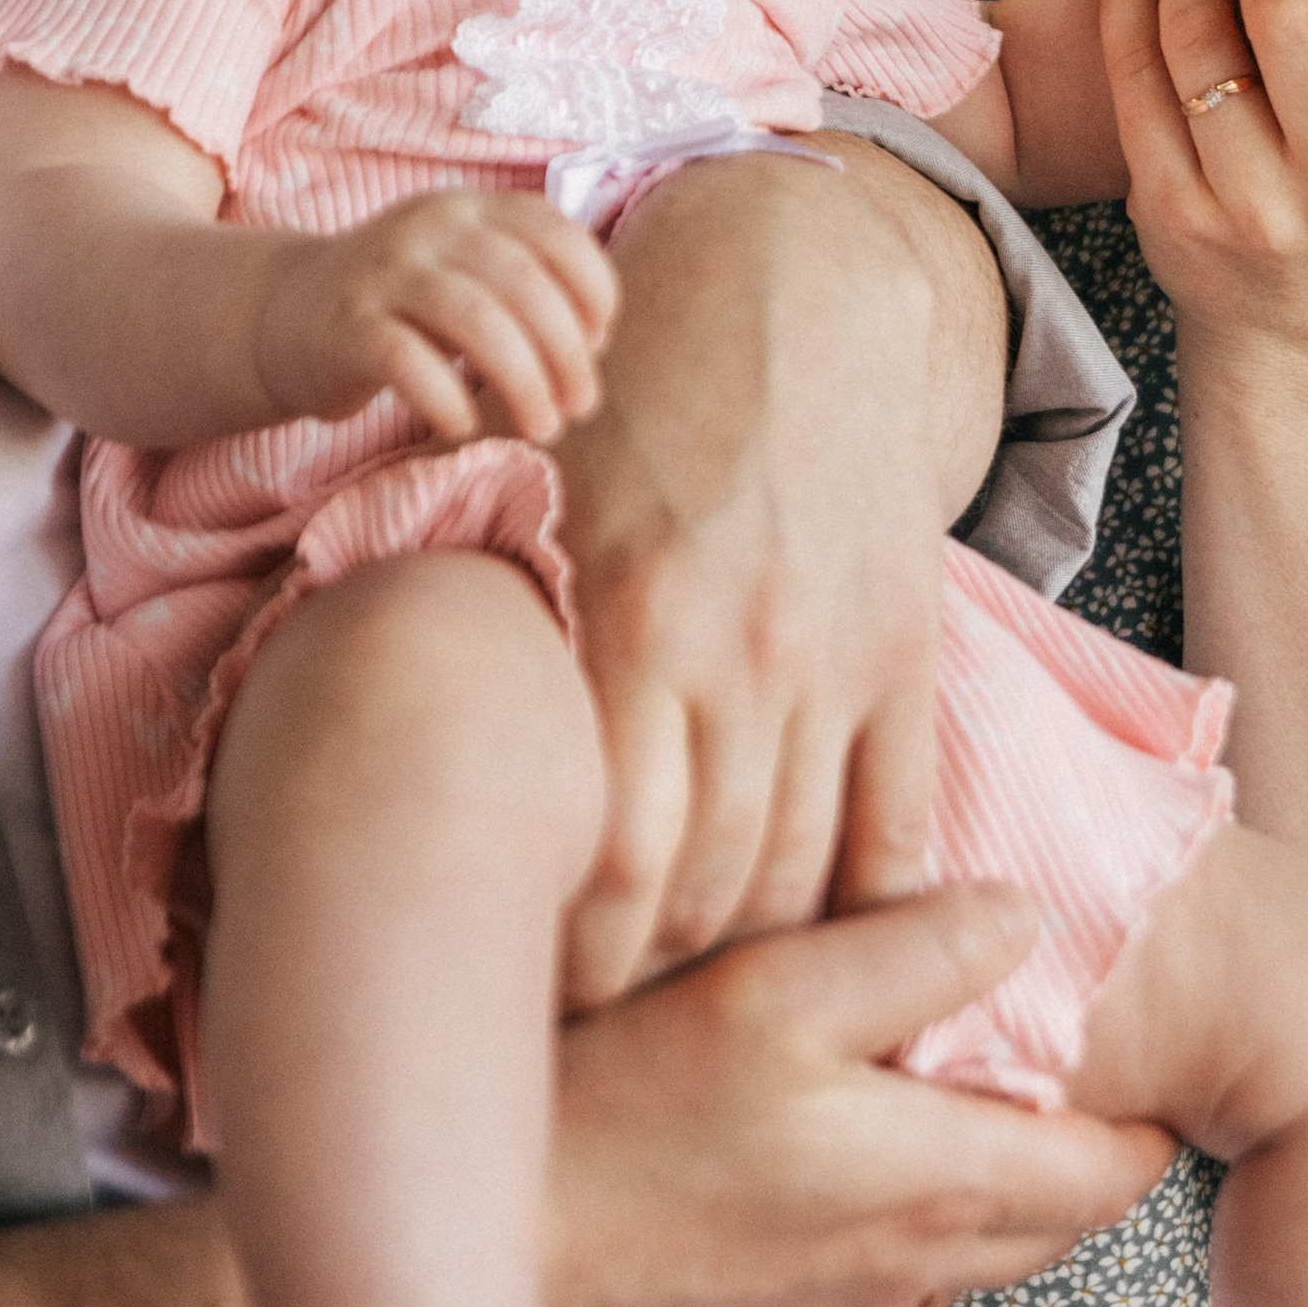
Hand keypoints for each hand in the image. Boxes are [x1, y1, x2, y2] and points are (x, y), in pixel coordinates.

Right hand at [254, 187, 618, 446]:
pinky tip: (465, 425)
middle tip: (580, 408)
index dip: (593, 289)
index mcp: (469, 208)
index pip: (556, 233)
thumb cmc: (403, 305)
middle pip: (524, 285)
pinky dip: (449, 400)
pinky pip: (409, 363)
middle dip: (566, 354)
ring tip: (542, 428)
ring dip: (524, 382)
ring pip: (477, 321)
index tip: (600, 343)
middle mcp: (428, 227)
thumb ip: (526, 286)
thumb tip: (595, 343)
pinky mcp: (345, 328)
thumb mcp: (466, 271)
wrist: (285, 314)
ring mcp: (383, 274)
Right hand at [544, 885, 1173, 1306]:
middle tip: (1091, 1044)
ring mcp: (852, 1297)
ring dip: (1018, 1173)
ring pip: (994, 1242)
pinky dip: (939, 1199)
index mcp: (938, 1179)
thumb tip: (1026, 916)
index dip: (1152, 1104)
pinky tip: (878, 1126)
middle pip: (1068, 1217)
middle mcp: (917, 1259)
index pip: (1114, 1169)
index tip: (1150, 1033)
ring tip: (990, 1071)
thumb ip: (913, 948)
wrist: (500, 1246)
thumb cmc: (627, 1110)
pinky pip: (914, 1257)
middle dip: (1102, 1141)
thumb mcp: (772, 990)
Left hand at [549, 142, 1006, 1005]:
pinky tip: (817, 952)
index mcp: (628, 618)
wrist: (798, 288)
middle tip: (598, 1018)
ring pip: (796, 876)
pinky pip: (899, 821)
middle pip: (700, 895)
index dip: (573, 963)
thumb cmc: (633, 389)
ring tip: (680, 993)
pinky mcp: (906, 651)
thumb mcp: (532, 484)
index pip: (608, 866)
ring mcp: (835, 661)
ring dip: (740, 956)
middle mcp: (740, 654)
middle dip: (645, 980)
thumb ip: (490, 614)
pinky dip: (868, 909)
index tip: (534, 992)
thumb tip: (401, 749)